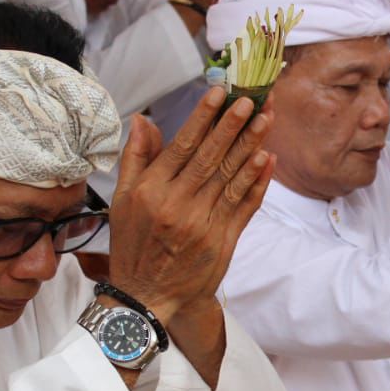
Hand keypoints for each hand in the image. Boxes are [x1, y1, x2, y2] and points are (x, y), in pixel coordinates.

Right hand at [107, 91, 274, 321]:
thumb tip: (142, 120)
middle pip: (211, 158)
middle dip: (232, 126)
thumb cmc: (133, 245)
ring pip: (231, 178)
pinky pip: (244, 205)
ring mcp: (203, 224)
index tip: (219, 94)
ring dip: (251, 146)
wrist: (148, 296)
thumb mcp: (122, 201)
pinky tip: (267, 159)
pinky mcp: (222, 241)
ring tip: (266, 120)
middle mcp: (178, 205)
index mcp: (152, 191)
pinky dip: (257, 182)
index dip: (202, 118)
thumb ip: (135, 158)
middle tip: (251, 100)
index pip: (182, 146)